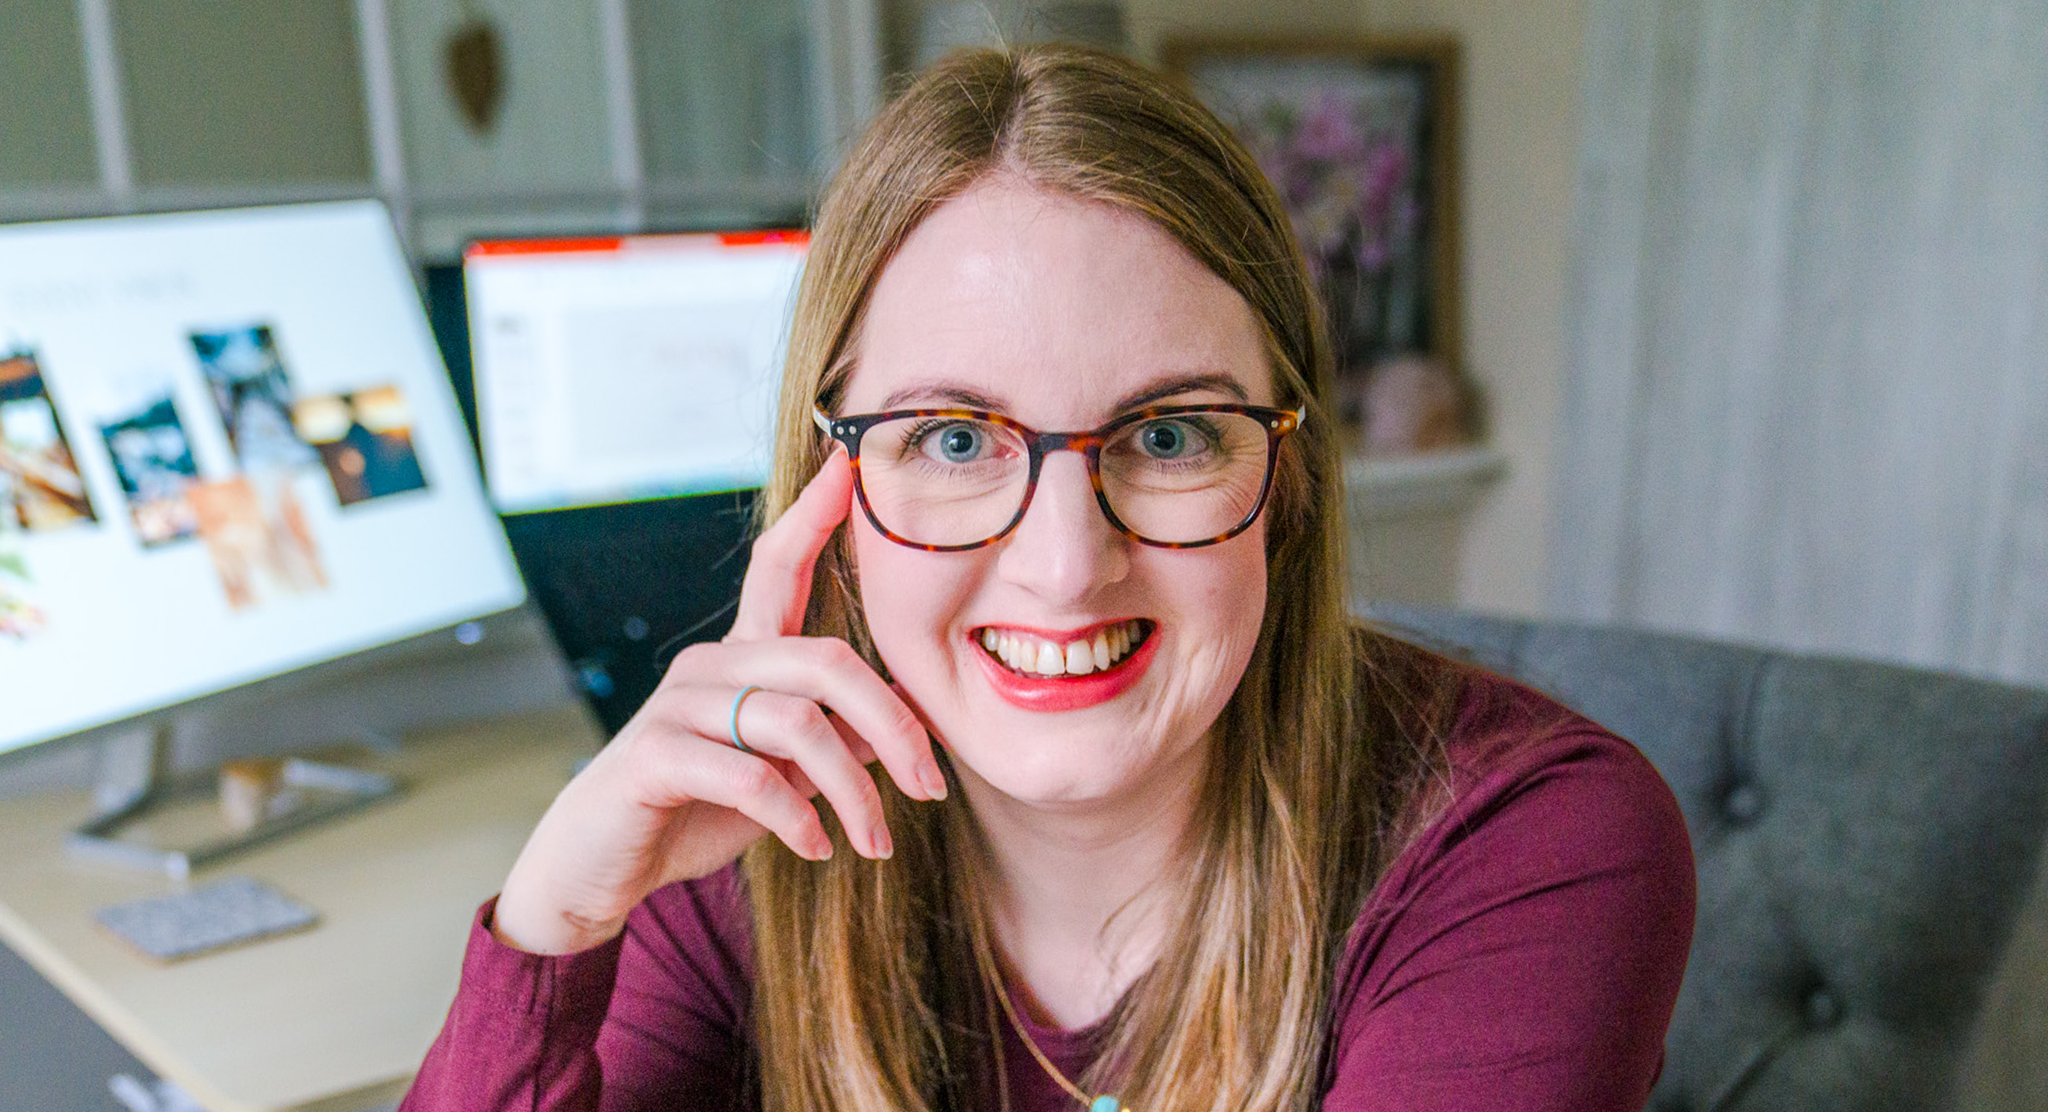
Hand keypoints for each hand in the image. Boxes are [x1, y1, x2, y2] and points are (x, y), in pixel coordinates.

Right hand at [491, 447, 944, 953]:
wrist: (598, 869)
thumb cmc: (694, 813)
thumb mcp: (781, 777)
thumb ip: (834, 741)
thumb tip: (901, 724)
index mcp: (740, 657)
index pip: (777, 567)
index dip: (813, 516)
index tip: (849, 464)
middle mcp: (709, 665)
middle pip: (825, 660)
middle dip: (893, 724)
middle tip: (931, 786)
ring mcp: (677, 705)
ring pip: (797, 724)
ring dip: (853, 791)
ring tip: (874, 842)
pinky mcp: (654, 755)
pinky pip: (748, 775)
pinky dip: (795, 817)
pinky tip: (815, 847)